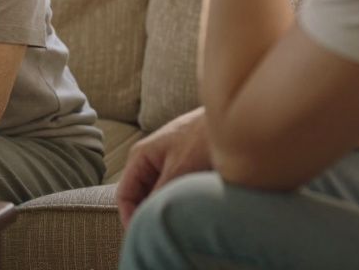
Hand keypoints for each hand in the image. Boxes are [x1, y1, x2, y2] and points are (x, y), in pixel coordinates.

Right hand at [116, 108, 210, 227]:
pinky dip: (178, 202)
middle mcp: (150, 159)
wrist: (234, 120)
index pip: (124, 195)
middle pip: (139, 196)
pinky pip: (173, 190)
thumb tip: (147, 221)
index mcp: (140, 156)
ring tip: (177, 224)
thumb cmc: (204, 139)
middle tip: (161, 236)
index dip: (130, 218)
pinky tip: (190, 212)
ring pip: (158, 194)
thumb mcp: (179, 171)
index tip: (143, 238)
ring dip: (165, 208)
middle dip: (148, 215)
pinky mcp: (185, 165)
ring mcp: (168, 162)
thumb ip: (159, 195)